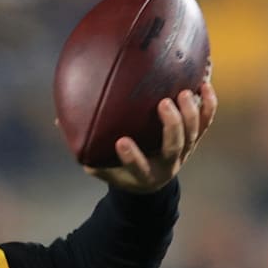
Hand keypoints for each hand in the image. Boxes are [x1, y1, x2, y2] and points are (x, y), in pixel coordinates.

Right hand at [86, 73, 218, 193]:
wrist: (151, 183)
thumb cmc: (121, 171)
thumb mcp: (101, 166)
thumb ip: (85, 147)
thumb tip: (60, 119)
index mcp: (144, 175)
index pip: (138, 168)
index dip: (131, 157)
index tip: (121, 142)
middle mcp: (167, 165)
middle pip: (174, 146)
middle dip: (172, 125)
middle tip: (163, 103)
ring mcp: (184, 152)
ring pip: (193, 133)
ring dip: (190, 112)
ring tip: (184, 91)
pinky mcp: (194, 140)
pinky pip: (206, 122)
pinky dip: (207, 105)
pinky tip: (205, 84)